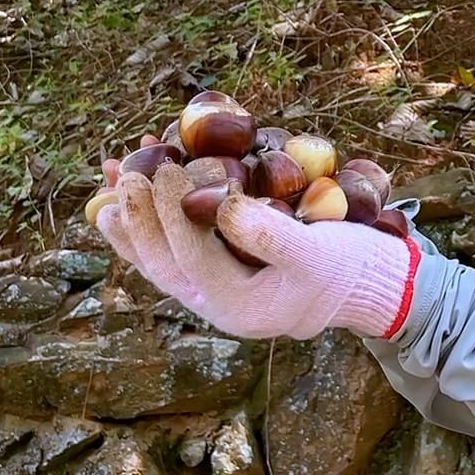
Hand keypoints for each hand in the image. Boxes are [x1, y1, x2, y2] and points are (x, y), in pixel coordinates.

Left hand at [95, 161, 418, 339]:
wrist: (362, 285)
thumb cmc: (344, 268)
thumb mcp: (317, 252)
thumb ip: (271, 236)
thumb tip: (224, 206)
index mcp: (239, 306)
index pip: (192, 257)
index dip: (173, 212)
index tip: (167, 168)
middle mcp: (216, 302)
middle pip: (161, 261)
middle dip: (139, 215)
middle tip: (128, 170)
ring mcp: (212, 288)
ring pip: (158, 256)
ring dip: (132, 215)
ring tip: (112, 174)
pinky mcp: (215, 269)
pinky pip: (172, 244)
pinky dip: (152, 214)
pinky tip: (139, 183)